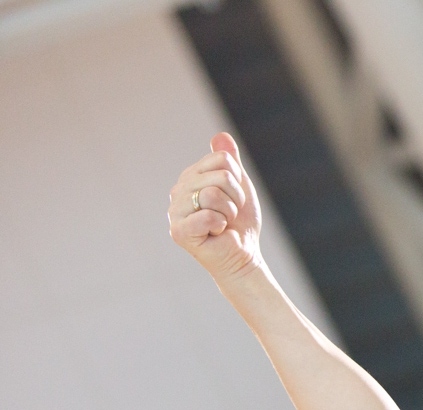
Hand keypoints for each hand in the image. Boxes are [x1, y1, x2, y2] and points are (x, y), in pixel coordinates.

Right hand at [167, 132, 262, 281]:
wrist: (242, 255)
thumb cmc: (240, 223)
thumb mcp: (239, 187)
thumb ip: (229, 162)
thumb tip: (221, 136)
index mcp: (191, 177)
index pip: (222, 160)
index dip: (238, 180)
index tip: (234, 197)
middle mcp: (178, 190)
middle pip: (221, 176)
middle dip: (236, 198)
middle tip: (230, 214)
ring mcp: (175, 210)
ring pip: (213, 194)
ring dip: (229, 212)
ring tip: (222, 223)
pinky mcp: (178, 231)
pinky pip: (209, 215)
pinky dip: (221, 226)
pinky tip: (215, 234)